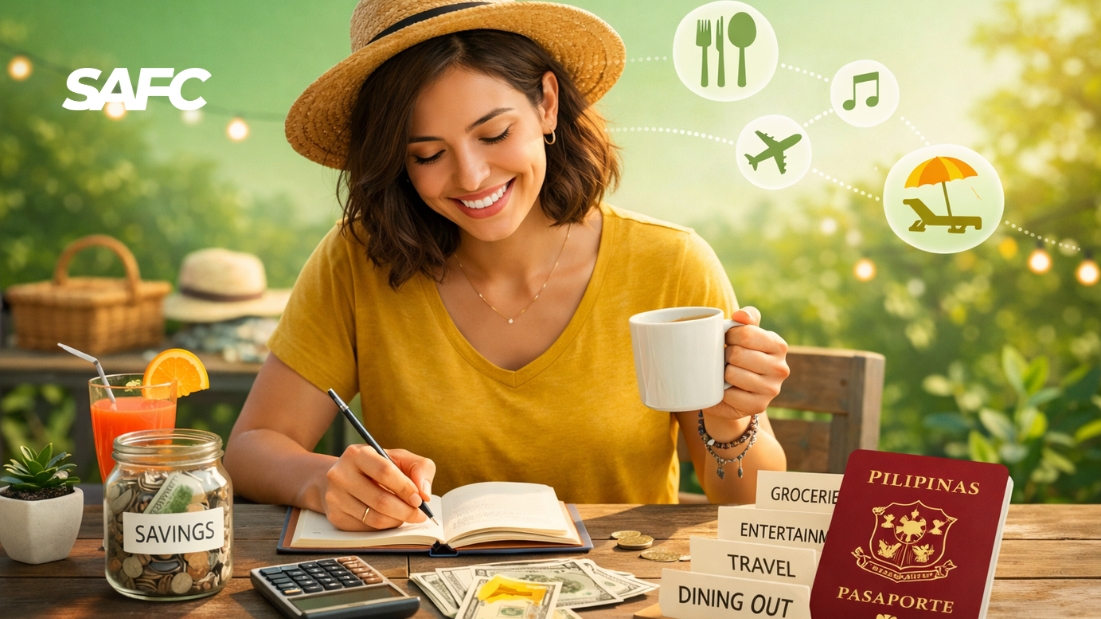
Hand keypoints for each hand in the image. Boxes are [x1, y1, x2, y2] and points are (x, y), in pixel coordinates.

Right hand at [323, 445, 435, 530]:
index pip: (385, 472)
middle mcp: (340, 474)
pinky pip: (367, 528)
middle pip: (380, 500)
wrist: (344, 478)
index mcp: (357, 454)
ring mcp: (335, 497)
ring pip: (374, 518)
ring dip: (397, 520)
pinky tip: (389, 518)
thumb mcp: (400, 458)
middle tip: (419, 514)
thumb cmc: (378, 467)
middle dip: (406, 511)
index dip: (405, 488)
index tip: (419, 499)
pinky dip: (384, 526)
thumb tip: (424, 493)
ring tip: (406, 515)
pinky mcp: (336, 516)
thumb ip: (420, 468)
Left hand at [703, 306, 789, 421]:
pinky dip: (722, 392)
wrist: (732, 389)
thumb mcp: (743, 333)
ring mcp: (772, 389)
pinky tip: (727, 389)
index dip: (728, 336)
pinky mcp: (759, 406)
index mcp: (778, 345)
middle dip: (724, 355)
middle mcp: (781, 368)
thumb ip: (746, 318)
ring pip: (732, 374)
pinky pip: (729, 394)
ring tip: (727, 374)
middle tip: (726, 360)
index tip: (727, 340)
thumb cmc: (738, 354)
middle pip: (737, 354)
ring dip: (722, 373)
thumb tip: (741, 315)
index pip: (745, 334)